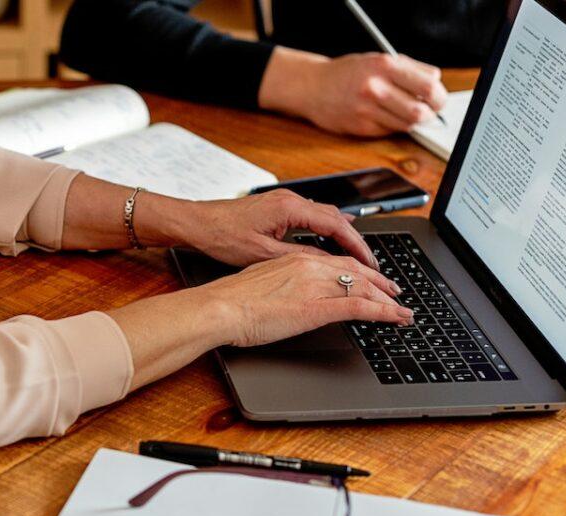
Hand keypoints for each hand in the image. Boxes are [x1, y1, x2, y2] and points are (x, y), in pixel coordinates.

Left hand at [171, 188, 378, 269]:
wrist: (195, 223)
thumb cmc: (221, 236)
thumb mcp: (263, 255)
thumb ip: (299, 258)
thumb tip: (327, 265)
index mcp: (290, 208)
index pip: (337, 225)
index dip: (357, 246)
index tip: (370, 263)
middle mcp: (290, 199)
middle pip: (336, 218)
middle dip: (354, 241)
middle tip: (369, 264)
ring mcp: (283, 201)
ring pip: (324, 216)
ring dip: (340, 235)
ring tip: (355, 257)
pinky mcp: (276, 207)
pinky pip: (310, 216)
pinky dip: (324, 230)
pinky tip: (329, 242)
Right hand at [197, 252, 412, 347]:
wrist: (219, 307)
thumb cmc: (230, 300)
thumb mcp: (260, 284)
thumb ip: (280, 284)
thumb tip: (288, 295)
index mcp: (294, 260)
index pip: (336, 262)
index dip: (359, 271)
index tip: (370, 280)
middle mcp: (309, 266)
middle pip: (356, 271)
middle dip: (380, 283)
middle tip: (395, 293)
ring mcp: (315, 286)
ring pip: (364, 287)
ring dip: (388, 299)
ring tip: (402, 309)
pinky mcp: (317, 307)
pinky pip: (360, 307)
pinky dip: (384, 312)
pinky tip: (396, 317)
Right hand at [259, 47, 446, 136]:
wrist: (312, 87)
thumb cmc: (348, 73)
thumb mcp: (378, 60)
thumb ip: (408, 69)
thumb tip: (436, 84)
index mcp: (384, 66)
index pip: (429, 85)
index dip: (438, 94)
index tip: (437, 98)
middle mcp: (375, 88)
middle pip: (421, 111)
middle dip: (431, 113)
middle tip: (429, 111)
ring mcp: (367, 110)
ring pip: (408, 125)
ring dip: (412, 121)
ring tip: (405, 113)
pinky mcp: (360, 127)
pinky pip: (390, 131)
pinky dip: (393, 126)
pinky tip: (384, 116)